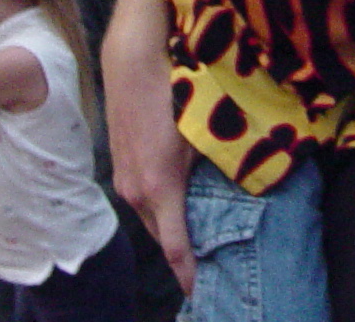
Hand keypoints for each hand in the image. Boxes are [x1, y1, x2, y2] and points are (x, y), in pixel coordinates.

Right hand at [107, 69, 196, 293]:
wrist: (131, 63)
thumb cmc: (173, 94)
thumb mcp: (203, 135)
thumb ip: (214, 166)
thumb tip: (235, 184)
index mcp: (160, 189)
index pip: (174, 246)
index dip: (187, 272)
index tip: (197, 290)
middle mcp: (136, 192)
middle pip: (160, 234)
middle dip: (179, 248)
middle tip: (204, 257)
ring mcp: (123, 179)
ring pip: (149, 214)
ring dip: (167, 222)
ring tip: (191, 226)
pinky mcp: (119, 166)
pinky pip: (140, 196)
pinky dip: (155, 203)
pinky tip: (172, 193)